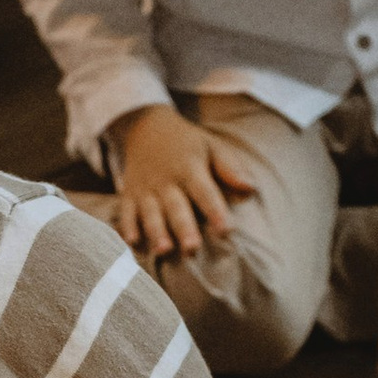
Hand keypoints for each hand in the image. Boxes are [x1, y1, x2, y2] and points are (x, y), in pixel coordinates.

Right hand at [106, 104, 259, 266]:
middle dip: (184, 228)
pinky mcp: (129, 195)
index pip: (205, 192)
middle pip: (177, 207)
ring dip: (156, 232)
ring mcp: (145, 189)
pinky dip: (127, 227)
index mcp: (190, 169)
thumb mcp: (211, 146)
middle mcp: (166, 181)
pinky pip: (126, 212)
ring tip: (164, 250)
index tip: (226, 231)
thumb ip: (230, 168)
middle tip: (192, 249)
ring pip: (151, 214)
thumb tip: (251, 188)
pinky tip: (132, 242)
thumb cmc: (187, 143)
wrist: (146, 127)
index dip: (215, 211)